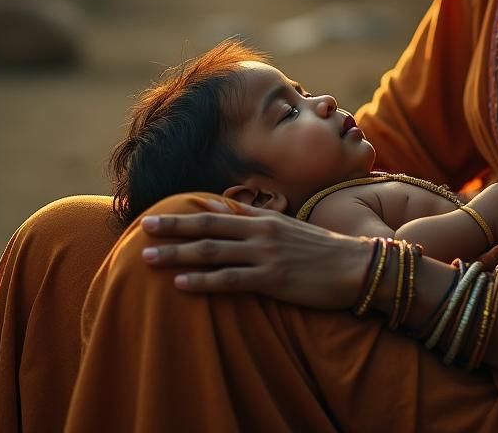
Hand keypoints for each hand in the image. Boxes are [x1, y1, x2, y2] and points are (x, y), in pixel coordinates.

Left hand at [140, 198, 372, 306]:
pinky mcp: (272, 278)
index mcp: (265, 219)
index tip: (159, 213)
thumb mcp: (291, 231)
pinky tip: (180, 284)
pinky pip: (230, 280)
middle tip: (142, 226)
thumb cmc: (324, 251)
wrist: (355, 266)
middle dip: (173, 228)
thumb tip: (234, 223)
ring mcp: (265, 254)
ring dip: (177, 254)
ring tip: (147, 256)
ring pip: (212, 252)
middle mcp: (261, 231)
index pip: (218, 213)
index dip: (186, 213)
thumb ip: (262, 226)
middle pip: (207, 228)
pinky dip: (203, 281)